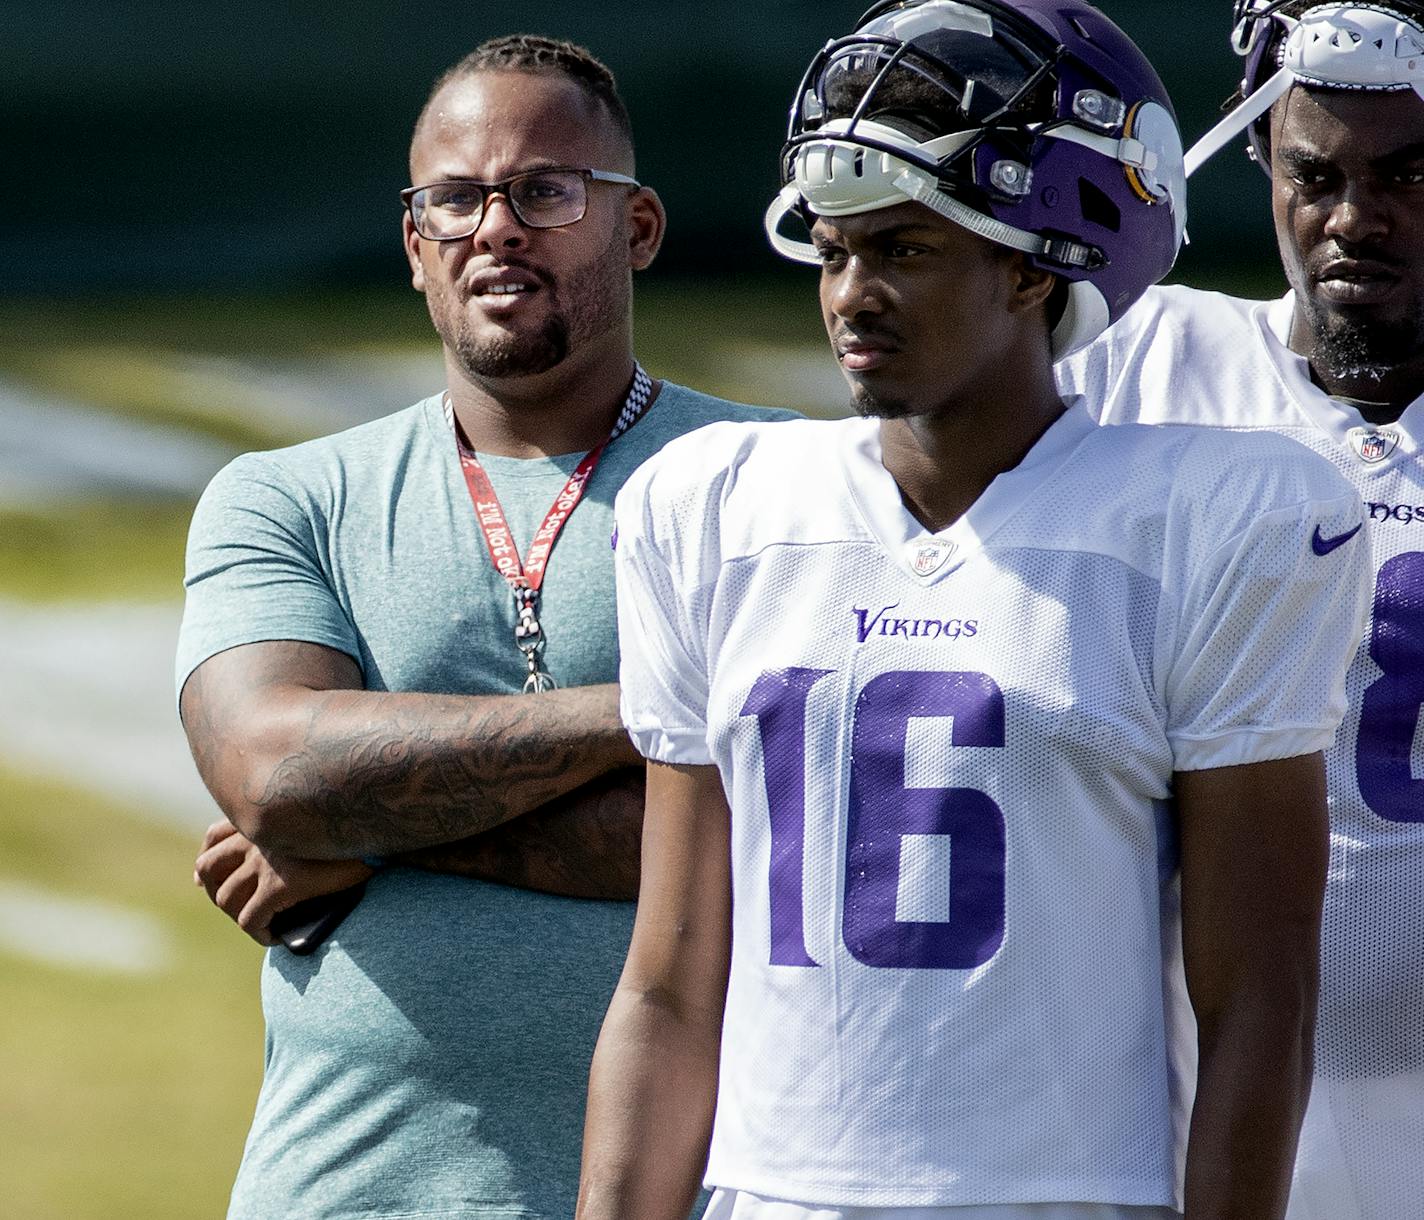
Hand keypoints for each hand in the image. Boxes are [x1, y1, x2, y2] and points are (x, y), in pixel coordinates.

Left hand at [193, 820, 373, 945]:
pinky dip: (259, 934)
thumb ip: (291, 837)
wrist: (378, 838)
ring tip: (259, 924)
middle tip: (231, 906)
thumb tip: (274, 868)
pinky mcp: (279, 885)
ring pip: (226, 899)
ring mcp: (264, 861)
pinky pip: (251, 921)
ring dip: (237, 915)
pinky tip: (274, 938)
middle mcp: (256, 836)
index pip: (215, 836)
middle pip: (209, 867)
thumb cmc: (356, 835)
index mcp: (264, 818)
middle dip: (214, 890)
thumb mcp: (316, 828)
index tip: (205, 879)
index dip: (208, 862)